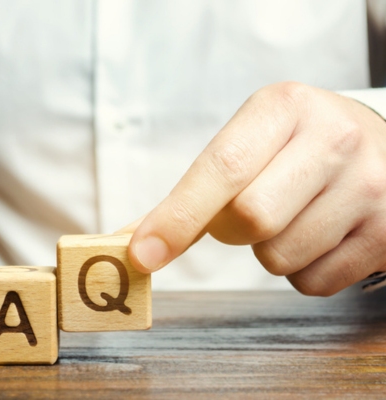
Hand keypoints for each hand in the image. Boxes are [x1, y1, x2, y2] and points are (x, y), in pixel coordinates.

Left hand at [124, 82, 385, 295]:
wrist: (378, 146)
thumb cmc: (295, 148)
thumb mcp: (250, 141)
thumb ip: (192, 190)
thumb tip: (134, 241)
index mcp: (284, 107)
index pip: (222, 168)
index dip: (177, 216)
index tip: (142, 254)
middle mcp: (334, 139)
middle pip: (249, 219)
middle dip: (231, 230)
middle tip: (247, 211)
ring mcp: (370, 186)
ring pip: (278, 258)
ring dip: (268, 251)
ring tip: (294, 215)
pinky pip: (313, 283)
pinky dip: (301, 270)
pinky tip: (320, 234)